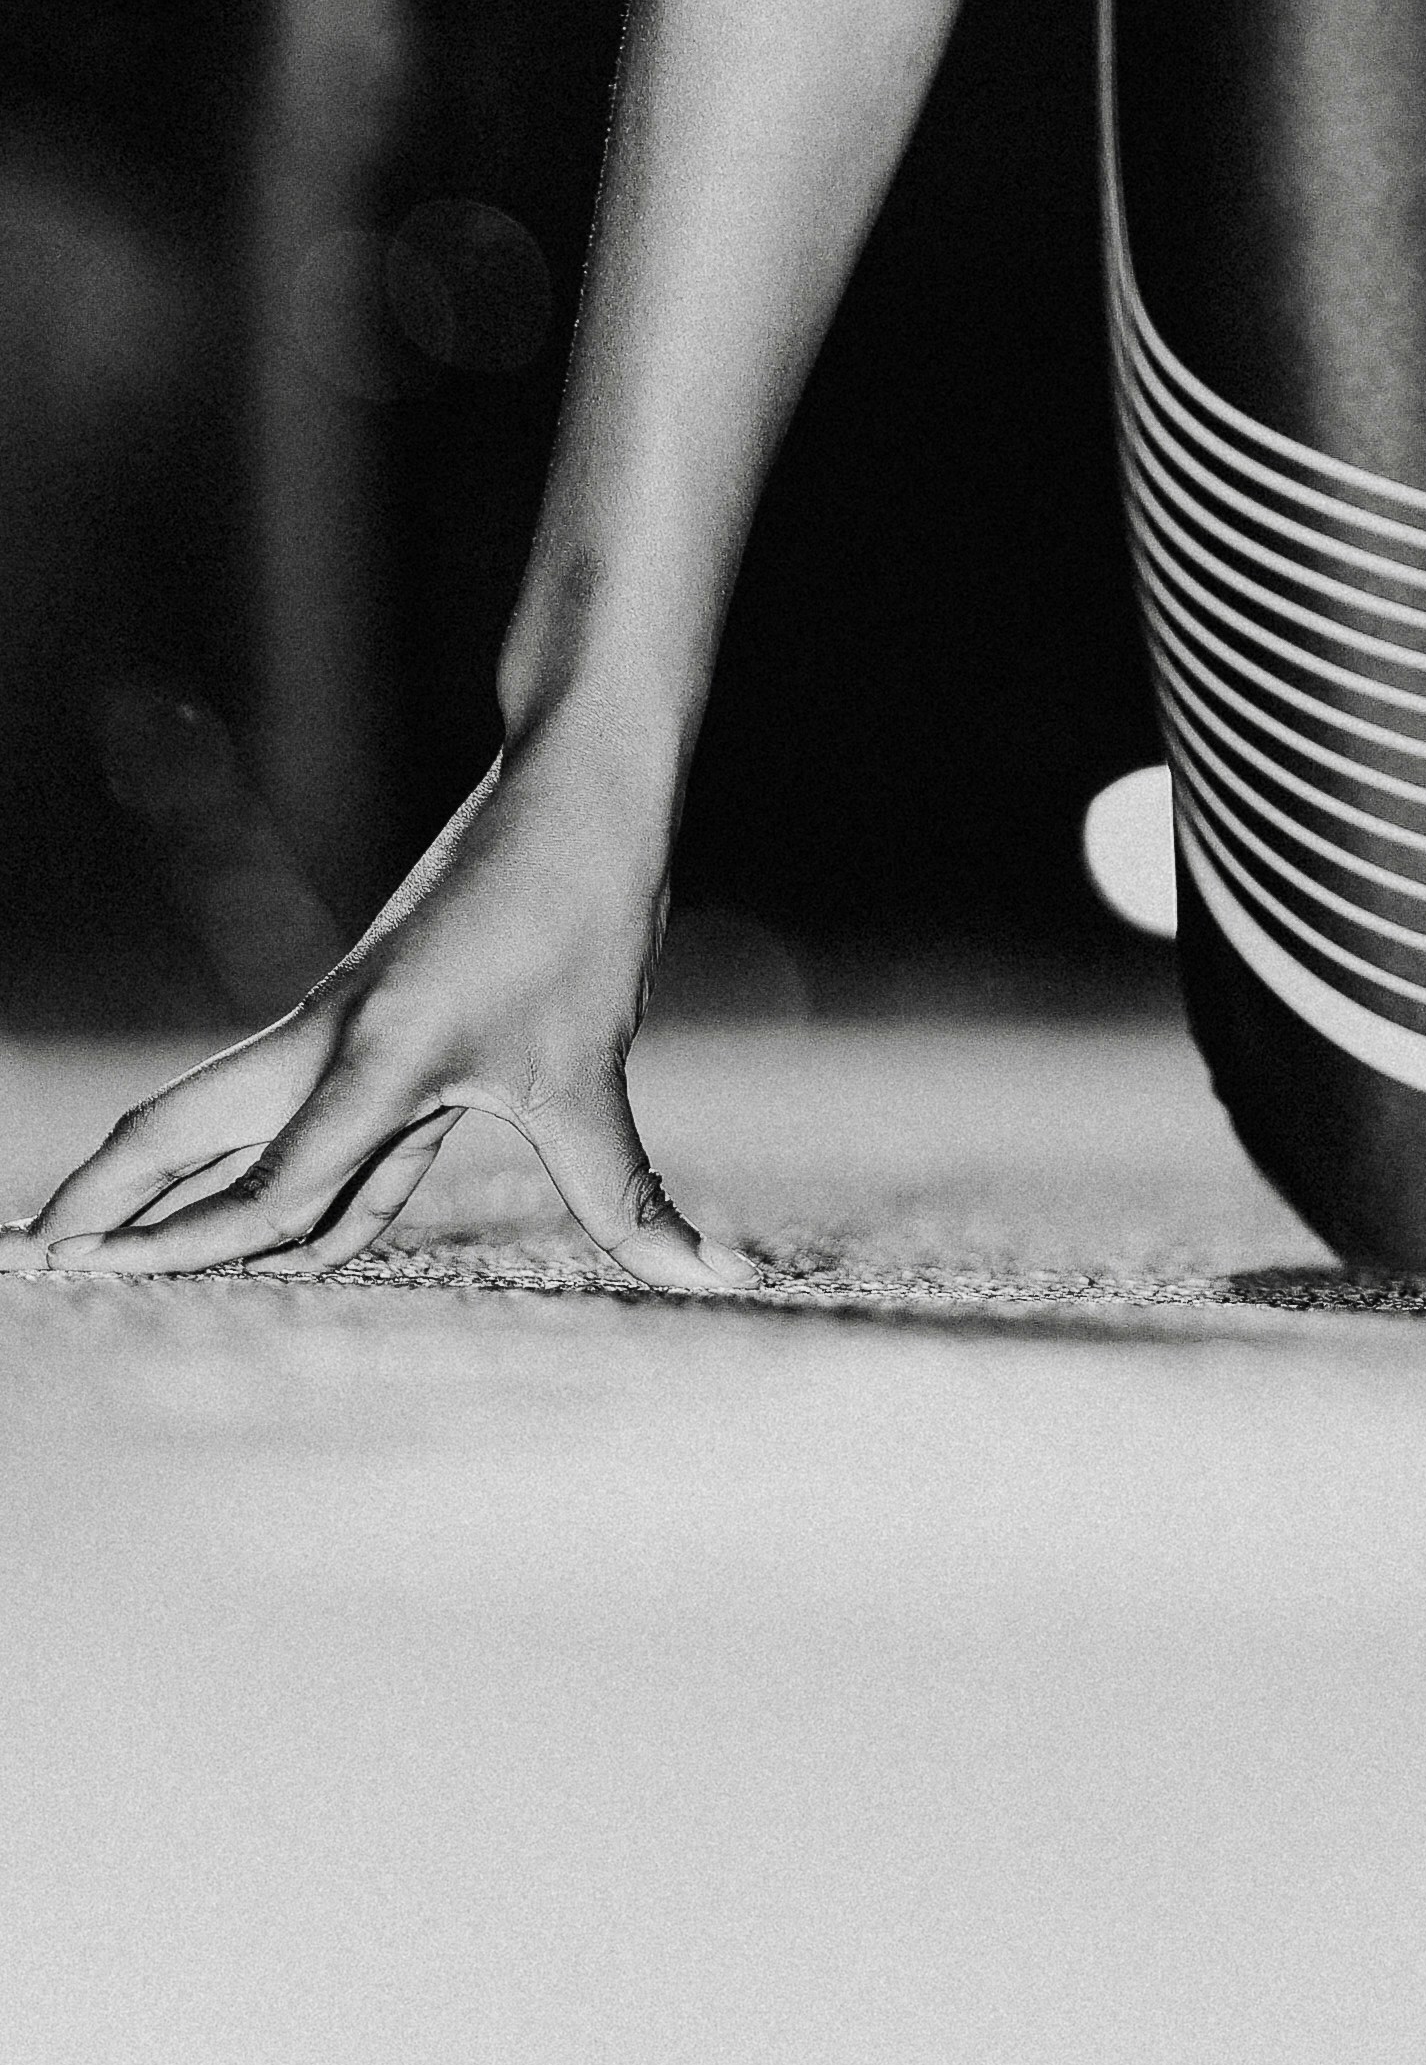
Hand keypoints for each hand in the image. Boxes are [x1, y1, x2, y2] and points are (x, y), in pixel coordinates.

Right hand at [0, 743, 754, 1297]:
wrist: (576, 784)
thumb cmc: (583, 913)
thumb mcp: (595, 1066)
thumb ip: (627, 1195)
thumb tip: (717, 1274)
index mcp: (381, 1058)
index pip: (278, 1184)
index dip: (200, 1244)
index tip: (106, 1279)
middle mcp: (334, 1041)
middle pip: (187, 1126)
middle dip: (109, 1195)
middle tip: (30, 1259)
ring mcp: (338, 1026)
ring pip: (217, 1112)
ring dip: (149, 1174)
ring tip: (78, 1236)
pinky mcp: (362, 1019)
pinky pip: (286, 1115)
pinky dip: (237, 1165)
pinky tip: (221, 1213)